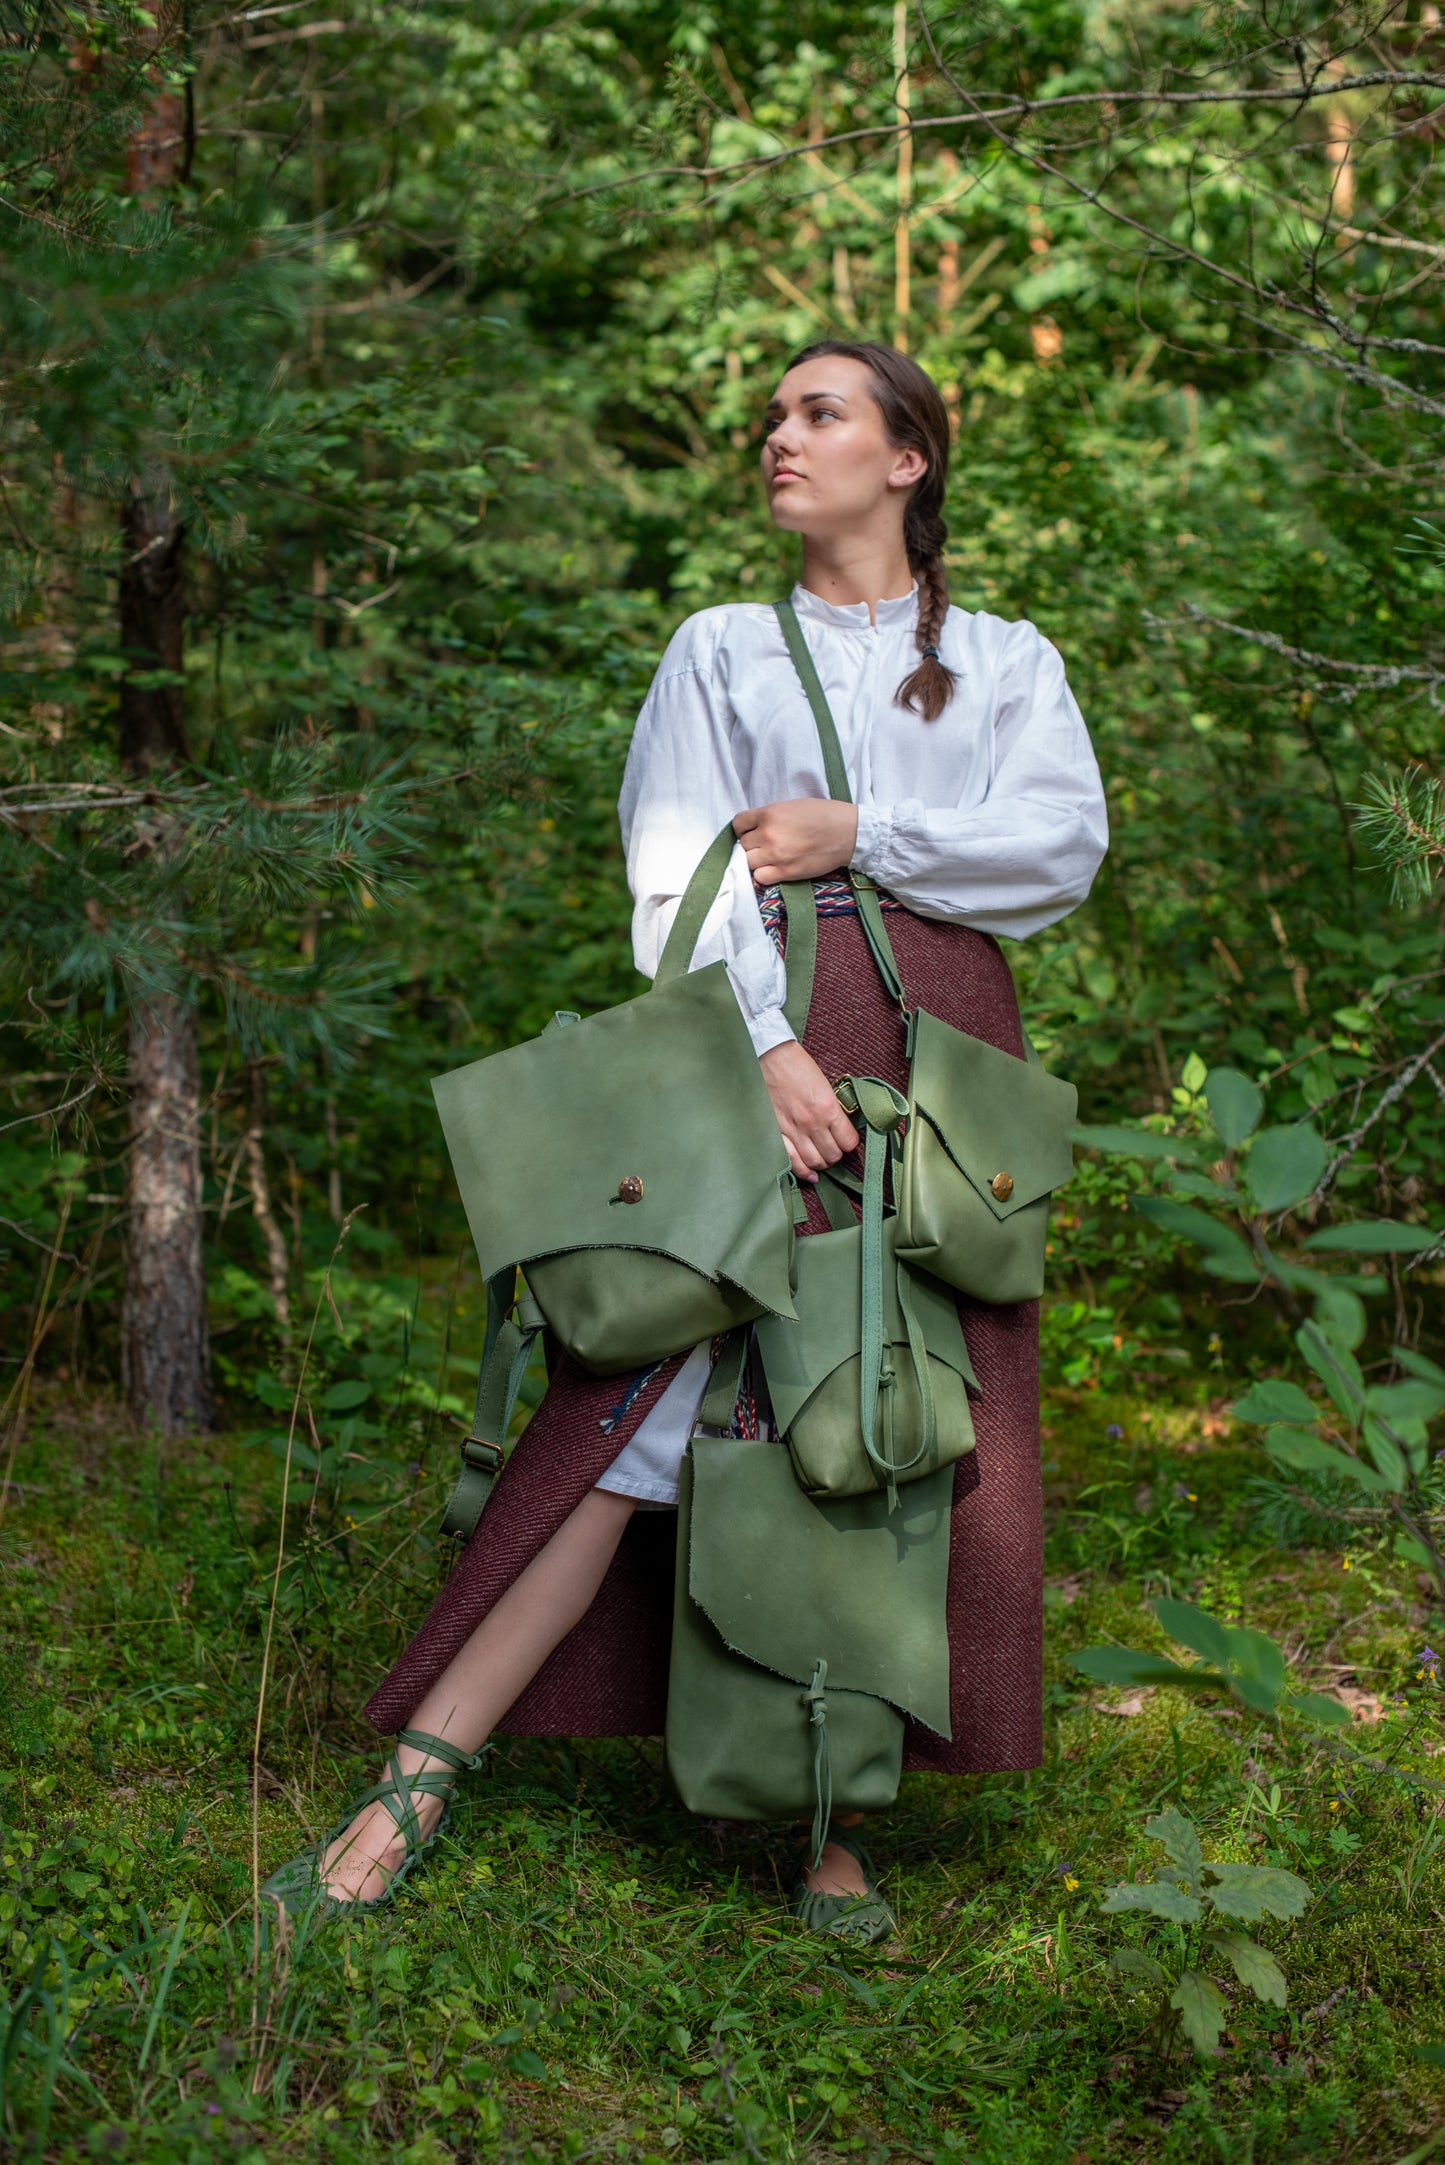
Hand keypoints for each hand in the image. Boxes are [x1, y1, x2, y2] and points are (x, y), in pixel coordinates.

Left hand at [733, 799, 858, 885]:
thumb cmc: (824, 815)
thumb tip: (754, 828)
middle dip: (752, 845)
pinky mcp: (786, 872)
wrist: (848, 833)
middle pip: (743, 845)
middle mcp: (769, 834)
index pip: (738, 824)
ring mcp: (776, 855)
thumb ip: (770, 816)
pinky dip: (763, 875)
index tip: (751, 831)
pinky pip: (760, 878)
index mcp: (770, 813)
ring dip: (756, 861)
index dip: (743, 829)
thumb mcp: (792, 805)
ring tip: (770, 858)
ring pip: (748, 863)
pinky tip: (773, 869)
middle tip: (766, 845)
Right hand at [759, 1040, 858, 1181]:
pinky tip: (809, 1173)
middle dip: (835, 1155)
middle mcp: (812, 1124)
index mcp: (828, 1108)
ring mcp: (792, 1131)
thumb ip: (832, 1107)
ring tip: (820, 1157)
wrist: (769, 1056)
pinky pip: (792, 1161)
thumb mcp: (824, 1084)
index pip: (849, 1142)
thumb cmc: (796, 1064)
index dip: (849, 1143)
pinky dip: (802, 1171)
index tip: (845, 1140)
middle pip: (832, 1156)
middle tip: (832, 1148)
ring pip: (814, 1162)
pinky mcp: (776, 1133)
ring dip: (820, 1163)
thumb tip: (839, 1126)